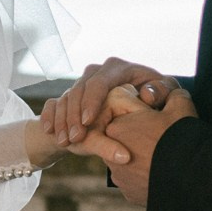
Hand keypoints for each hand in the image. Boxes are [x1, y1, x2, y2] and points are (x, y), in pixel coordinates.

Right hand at [43, 57, 175, 148]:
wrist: (139, 97)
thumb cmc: (154, 96)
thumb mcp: (162, 93)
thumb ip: (160, 92)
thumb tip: (147, 95)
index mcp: (117, 68)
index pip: (99, 81)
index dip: (92, 101)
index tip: (89, 121)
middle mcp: (96, 71)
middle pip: (78, 89)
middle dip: (75, 115)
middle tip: (76, 139)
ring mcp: (81, 83)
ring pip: (65, 98)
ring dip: (63, 121)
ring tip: (65, 142)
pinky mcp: (70, 95)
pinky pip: (53, 103)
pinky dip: (50, 117)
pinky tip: (50, 132)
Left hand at [89, 82, 198, 205]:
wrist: (190, 177)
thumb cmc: (181, 138)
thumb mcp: (180, 105)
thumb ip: (171, 94)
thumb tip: (171, 95)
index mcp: (117, 126)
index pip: (124, 113)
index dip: (144, 112)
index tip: (158, 118)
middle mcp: (109, 152)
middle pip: (124, 136)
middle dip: (139, 135)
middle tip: (161, 137)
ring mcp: (118, 174)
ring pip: (127, 159)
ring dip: (140, 156)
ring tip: (163, 157)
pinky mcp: (128, 192)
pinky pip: (134, 179)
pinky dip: (145, 175)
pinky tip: (162, 173)